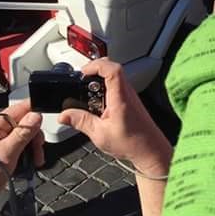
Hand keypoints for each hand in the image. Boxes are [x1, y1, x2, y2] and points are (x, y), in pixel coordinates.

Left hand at [0, 101, 43, 215]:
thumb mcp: (7, 153)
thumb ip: (23, 133)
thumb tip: (36, 115)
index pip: (21, 108)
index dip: (35, 115)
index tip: (42, 128)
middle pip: (24, 123)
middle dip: (34, 137)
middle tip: (38, 150)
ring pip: (22, 135)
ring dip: (31, 147)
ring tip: (34, 161)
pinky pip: (17, 145)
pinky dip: (25, 153)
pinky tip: (27, 163)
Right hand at [58, 59, 171, 174]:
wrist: (149, 150)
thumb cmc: (132, 143)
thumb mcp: (100, 134)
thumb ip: (81, 122)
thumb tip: (65, 115)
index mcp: (120, 97)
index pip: (112, 69)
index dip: (96, 66)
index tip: (83, 72)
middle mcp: (127, 92)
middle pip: (112, 68)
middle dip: (95, 70)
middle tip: (82, 78)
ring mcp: (129, 95)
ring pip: (114, 76)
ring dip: (99, 79)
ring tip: (86, 91)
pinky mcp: (129, 100)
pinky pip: (116, 85)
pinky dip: (105, 87)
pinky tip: (97, 102)